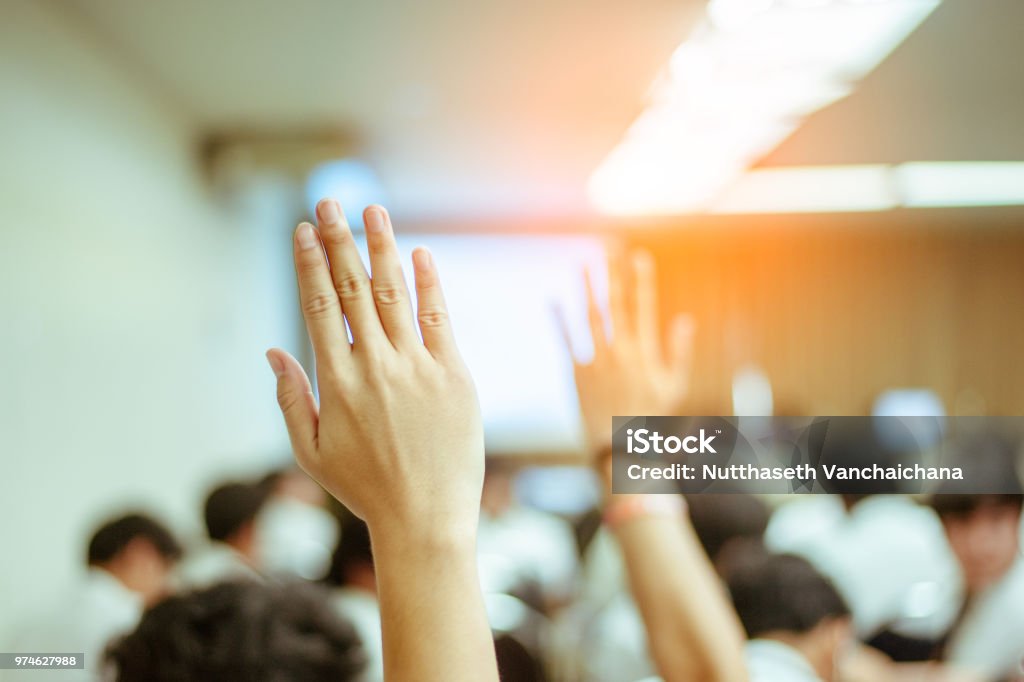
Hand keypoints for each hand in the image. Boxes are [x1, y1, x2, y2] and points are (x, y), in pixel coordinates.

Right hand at [266, 200, 483, 540]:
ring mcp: (417, 366)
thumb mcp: (312, 451)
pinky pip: (440, 319)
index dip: (310, 263)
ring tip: (372, 211)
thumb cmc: (366, 488)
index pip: (318, 306)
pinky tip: (419, 254)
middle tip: (329, 202)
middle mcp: (374, 365)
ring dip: (382, 248)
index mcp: (336, 381)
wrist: (425, 517)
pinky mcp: (454, 374)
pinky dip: (429, 284)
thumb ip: (290, 398)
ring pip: (394, 293)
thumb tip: (273, 350)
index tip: (303, 229)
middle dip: (338, 240)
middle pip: (352, 288)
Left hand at [559, 250, 693, 453]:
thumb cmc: (650, 419)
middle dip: (614, 274)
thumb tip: (686, 320)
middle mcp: (622, 353)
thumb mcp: (673, 386)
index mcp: (645, 353)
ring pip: (592, 317)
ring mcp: (598, 362)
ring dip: (587, 289)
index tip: (639, 256)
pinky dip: (560, 320)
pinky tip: (554, 299)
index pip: (644, 308)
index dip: (642, 281)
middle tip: (610, 246)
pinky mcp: (577, 375)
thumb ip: (679, 352)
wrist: (621, 449)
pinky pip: (568, 342)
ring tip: (584, 264)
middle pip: (617, 305)